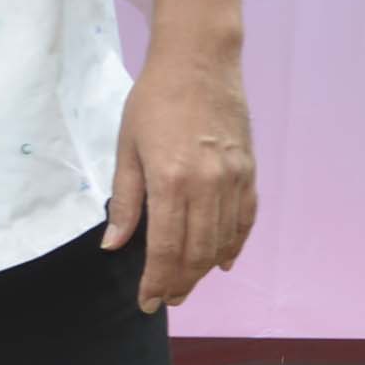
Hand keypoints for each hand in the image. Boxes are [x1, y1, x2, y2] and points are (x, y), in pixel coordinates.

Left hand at [106, 44, 256, 311]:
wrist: (200, 62)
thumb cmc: (153, 102)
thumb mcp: (126, 149)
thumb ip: (125, 201)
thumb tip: (114, 245)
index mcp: (172, 182)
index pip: (167, 249)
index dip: (157, 280)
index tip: (147, 302)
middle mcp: (209, 186)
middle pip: (197, 251)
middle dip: (180, 282)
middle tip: (166, 299)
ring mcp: (235, 179)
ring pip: (222, 240)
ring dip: (204, 269)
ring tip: (186, 285)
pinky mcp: (250, 171)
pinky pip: (245, 218)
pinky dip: (234, 243)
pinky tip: (222, 260)